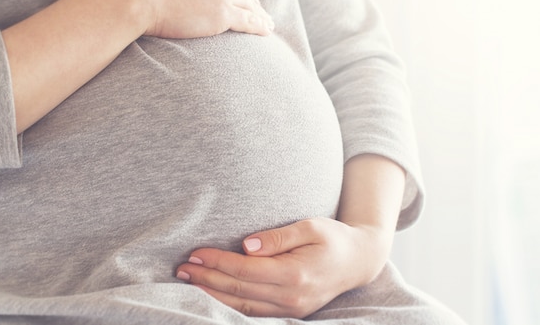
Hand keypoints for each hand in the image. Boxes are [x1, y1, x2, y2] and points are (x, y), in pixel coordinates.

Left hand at [175, 217, 393, 317]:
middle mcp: (291, 297)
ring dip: (212, 295)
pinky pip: (253, 313)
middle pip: (239, 291)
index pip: (245, 270)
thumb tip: (246, 245)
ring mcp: (291, 309)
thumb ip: (278, 237)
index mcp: (295, 274)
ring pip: (242, 307)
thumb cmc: (333, 238)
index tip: (195, 252)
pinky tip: (213, 295)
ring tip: (189, 281)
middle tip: (181, 268)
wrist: (358, 261)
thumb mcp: (310, 226)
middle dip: (207, 279)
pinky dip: (229, 305)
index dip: (217, 262)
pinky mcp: (290, 313)